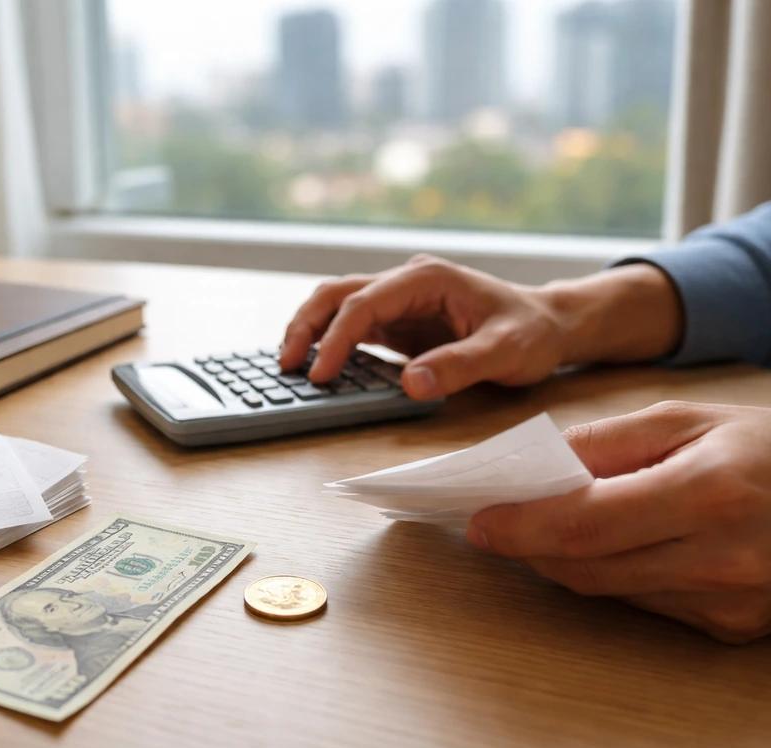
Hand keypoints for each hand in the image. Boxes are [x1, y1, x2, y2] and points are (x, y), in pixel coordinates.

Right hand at [278, 255, 681, 400]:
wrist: (548, 325)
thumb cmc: (532, 333)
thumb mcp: (506, 351)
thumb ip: (460, 365)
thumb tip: (411, 383)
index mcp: (426, 278)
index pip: (365, 301)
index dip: (337, 337)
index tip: (320, 372)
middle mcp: (407, 282)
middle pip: (338, 292)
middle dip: (306, 324)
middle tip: (285, 364)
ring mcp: (400, 300)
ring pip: (338, 304)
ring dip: (311, 330)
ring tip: (288, 364)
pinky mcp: (399, 322)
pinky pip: (353, 326)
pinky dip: (329, 343)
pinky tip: (317, 367)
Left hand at [467, 401, 770, 643]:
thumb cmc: (765, 448)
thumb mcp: (686, 421)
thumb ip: (604, 443)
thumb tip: (533, 467)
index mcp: (708, 494)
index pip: (582, 525)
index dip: (520, 527)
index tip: (478, 520)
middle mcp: (720, 560)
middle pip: (585, 567)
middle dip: (527, 546)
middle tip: (493, 523)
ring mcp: (727, 602)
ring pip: (607, 589)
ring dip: (561, 561)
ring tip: (539, 526)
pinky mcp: (728, 626)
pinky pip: (641, 602)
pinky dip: (608, 573)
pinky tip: (603, 545)